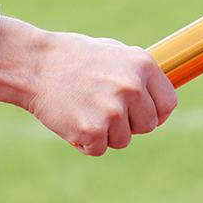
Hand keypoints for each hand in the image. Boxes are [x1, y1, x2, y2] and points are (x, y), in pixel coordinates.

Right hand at [0, 17, 177, 155]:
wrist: (34, 64)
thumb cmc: (74, 58)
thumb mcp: (114, 53)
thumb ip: (140, 74)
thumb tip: (162, 98)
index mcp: (143, 65)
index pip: (168, 104)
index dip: (156, 113)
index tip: (142, 115)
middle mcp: (132, 87)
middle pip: (148, 126)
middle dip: (129, 123)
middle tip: (103, 108)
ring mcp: (113, 110)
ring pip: (124, 140)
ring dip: (106, 133)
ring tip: (84, 109)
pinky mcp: (93, 130)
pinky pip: (99, 149)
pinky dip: (85, 142)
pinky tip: (72, 119)